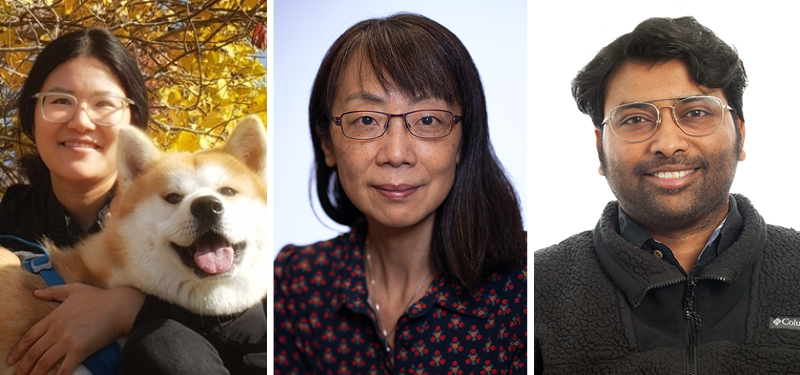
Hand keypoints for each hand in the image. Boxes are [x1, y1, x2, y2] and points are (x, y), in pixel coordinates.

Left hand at [6, 284, 144, 374]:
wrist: (119, 306)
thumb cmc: (99, 297)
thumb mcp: (74, 289)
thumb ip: (54, 292)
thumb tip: (36, 293)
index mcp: (54, 317)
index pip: (30, 336)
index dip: (19, 350)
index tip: (12, 360)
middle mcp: (57, 330)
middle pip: (34, 352)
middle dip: (24, 367)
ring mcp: (67, 341)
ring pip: (44, 362)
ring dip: (35, 374)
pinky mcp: (79, 351)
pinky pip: (64, 368)